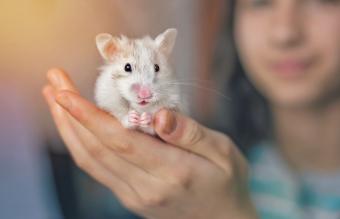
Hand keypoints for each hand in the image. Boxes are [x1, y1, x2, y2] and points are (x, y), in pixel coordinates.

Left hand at [42, 68, 257, 218]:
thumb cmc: (228, 183)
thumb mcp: (223, 153)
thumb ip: (191, 133)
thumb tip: (161, 114)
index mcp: (172, 171)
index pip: (119, 140)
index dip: (88, 114)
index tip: (64, 91)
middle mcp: (146, 187)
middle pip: (95, 148)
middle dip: (69, 113)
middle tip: (53, 82)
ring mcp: (134, 195)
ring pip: (90, 160)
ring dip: (68, 128)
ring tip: (54, 100)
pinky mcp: (130, 197)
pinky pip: (98, 169)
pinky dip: (81, 144)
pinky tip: (75, 127)